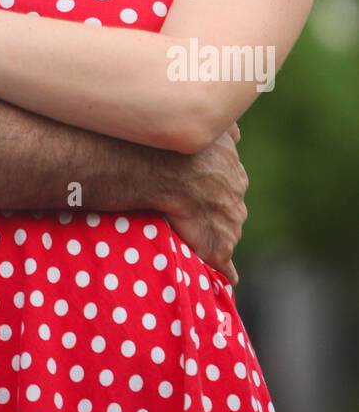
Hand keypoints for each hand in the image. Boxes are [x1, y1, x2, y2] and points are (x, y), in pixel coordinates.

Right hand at [164, 123, 247, 286]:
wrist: (173, 172)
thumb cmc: (187, 148)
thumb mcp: (214, 130)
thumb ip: (228, 132)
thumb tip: (239, 135)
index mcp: (236, 176)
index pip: (230, 187)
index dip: (215, 190)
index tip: (202, 192)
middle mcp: (237, 203)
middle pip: (230, 212)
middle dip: (217, 214)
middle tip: (195, 214)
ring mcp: (230, 228)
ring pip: (226, 236)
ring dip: (214, 238)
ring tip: (195, 241)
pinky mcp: (219, 249)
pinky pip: (226, 269)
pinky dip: (226, 276)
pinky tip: (224, 282)